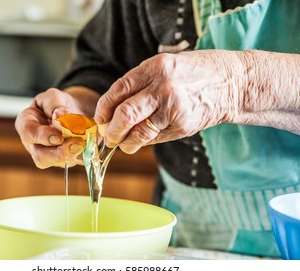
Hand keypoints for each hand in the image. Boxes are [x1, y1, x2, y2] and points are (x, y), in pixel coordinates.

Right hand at [15, 88, 85, 168]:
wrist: (72, 110)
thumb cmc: (57, 103)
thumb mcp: (53, 96)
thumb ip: (54, 105)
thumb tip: (60, 118)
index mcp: (26, 124)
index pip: (29, 134)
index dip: (43, 137)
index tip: (59, 136)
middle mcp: (34, 144)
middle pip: (40, 157)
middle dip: (59, 153)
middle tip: (77, 143)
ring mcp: (49, 154)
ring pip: (58, 163)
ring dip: (73, 155)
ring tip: (85, 143)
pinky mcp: (65, 159)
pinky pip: (73, 161)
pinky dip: (83, 154)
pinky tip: (89, 144)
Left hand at [94, 50, 243, 152]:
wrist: (231, 83)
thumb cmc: (193, 73)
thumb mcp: (164, 66)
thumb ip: (139, 84)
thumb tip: (113, 110)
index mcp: (155, 68)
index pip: (118, 91)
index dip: (103, 108)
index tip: (100, 118)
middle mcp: (163, 88)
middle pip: (125, 115)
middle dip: (111, 131)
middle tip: (108, 136)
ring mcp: (174, 109)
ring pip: (138, 133)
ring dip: (124, 142)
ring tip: (122, 143)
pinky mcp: (182, 126)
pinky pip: (154, 139)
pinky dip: (142, 143)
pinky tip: (139, 141)